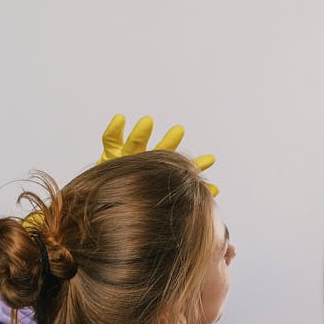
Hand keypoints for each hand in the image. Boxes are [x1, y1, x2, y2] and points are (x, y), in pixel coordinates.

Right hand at [97, 114, 217, 195]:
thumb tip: (215, 190)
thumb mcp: (160, 199)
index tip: (212, 159)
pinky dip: (115, 129)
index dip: (195, 164)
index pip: (180, 168)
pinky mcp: (109, 156)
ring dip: (141, 133)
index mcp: (159, 174)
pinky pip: (110, 140)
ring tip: (148, 122)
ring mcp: (126, 158)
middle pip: (159, 150)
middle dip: (170, 141)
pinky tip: (121, 119)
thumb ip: (186, 191)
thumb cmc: (134, 201)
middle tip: (180, 130)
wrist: (107, 204)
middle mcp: (145, 163)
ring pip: (135, 143)